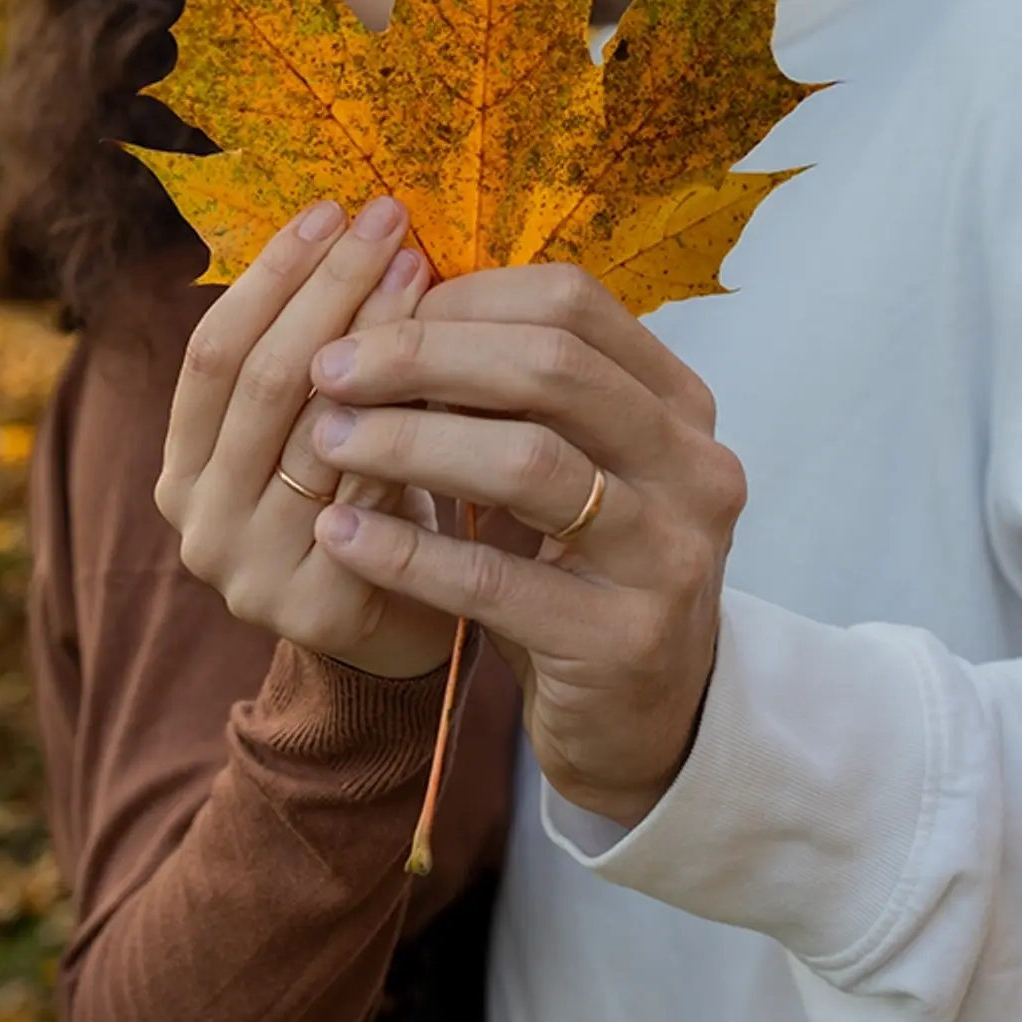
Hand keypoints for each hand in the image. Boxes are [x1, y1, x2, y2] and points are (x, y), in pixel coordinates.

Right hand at [155, 197, 457, 677]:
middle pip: (263, 381)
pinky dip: (409, 424)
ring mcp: (250, 572)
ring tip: (428, 270)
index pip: (213, 351)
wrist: (409, 623)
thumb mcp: (324, 420)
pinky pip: (370, 496)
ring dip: (378, 340)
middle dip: (330, 289)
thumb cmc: (371, 497)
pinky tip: (455, 367)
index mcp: (183, 466)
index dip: (269, 276)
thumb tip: (358, 220)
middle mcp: (198, 521)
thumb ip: (318, 350)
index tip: (332, 209)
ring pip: (320, 431)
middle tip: (390, 221)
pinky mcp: (315, 611)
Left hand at [308, 265, 745, 826]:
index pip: (572, 303)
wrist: (642, 723)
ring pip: (529, 462)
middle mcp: (695, 466)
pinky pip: (497, 582)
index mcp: (678, 402)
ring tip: (326, 439)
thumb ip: (507, 392)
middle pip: (553, 366)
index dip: (464, 298)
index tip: (369, 315)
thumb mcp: (564, 464)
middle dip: (424, 355)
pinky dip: (408, 550)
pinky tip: (340, 533)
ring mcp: (669, 554)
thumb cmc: (579, 571)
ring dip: (410, 441)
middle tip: (329, 369)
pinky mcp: (626, 641)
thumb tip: (385, 301)